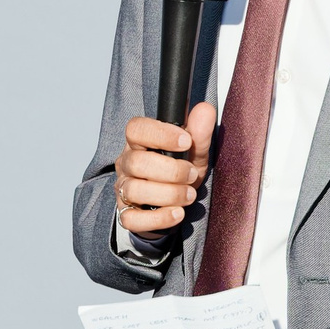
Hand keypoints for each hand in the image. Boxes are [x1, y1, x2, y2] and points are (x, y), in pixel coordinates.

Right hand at [115, 102, 213, 239]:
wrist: (175, 203)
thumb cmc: (180, 172)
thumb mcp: (194, 152)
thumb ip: (199, 133)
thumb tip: (205, 109)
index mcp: (139, 142)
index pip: (136, 129)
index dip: (160, 133)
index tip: (186, 141)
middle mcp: (126, 163)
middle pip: (137, 162)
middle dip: (171, 170)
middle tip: (192, 174)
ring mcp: (124, 190)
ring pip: (134, 190)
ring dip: (168, 194)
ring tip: (189, 195)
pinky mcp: (127, 215)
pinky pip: (132, 219)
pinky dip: (158, 218)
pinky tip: (177, 213)